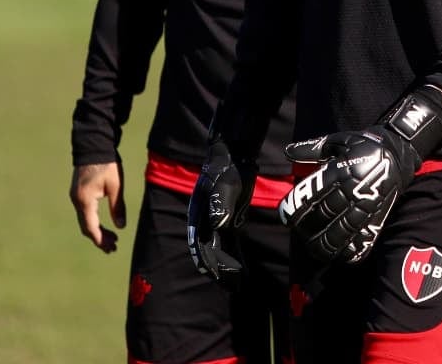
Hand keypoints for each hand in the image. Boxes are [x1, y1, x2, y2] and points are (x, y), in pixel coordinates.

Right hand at [70, 161, 125, 252]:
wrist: (93, 146)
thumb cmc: (107, 165)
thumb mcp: (116, 186)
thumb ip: (117, 207)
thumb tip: (121, 226)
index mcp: (85, 201)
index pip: (90, 227)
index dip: (100, 239)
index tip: (110, 248)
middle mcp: (76, 201)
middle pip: (86, 227)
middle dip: (99, 238)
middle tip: (113, 248)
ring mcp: (75, 198)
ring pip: (85, 221)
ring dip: (97, 231)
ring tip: (112, 239)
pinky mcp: (78, 194)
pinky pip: (84, 213)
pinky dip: (93, 221)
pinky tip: (104, 225)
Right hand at [187, 139, 253, 282]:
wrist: (233, 156)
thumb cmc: (226, 169)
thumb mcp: (225, 185)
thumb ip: (220, 204)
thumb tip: (217, 226)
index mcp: (198, 216)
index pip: (200, 245)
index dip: (207, 262)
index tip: (216, 276)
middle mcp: (204, 222)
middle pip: (209, 251)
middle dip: (218, 269)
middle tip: (231, 286)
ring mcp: (215, 222)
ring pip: (219, 249)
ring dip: (227, 265)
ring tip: (237, 283)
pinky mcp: (228, 219)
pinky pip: (230, 242)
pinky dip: (234, 255)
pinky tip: (242, 267)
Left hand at [279, 84, 441, 265]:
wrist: (400, 151)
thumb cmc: (366, 145)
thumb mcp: (340, 140)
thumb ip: (313, 148)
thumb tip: (288, 151)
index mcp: (342, 171)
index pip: (312, 196)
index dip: (295, 209)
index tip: (287, 215)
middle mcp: (354, 191)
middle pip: (323, 216)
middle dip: (305, 227)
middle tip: (297, 230)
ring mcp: (367, 206)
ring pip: (340, 233)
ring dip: (322, 244)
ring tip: (312, 246)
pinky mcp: (378, 216)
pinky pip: (361, 241)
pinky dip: (347, 252)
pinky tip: (335, 253)